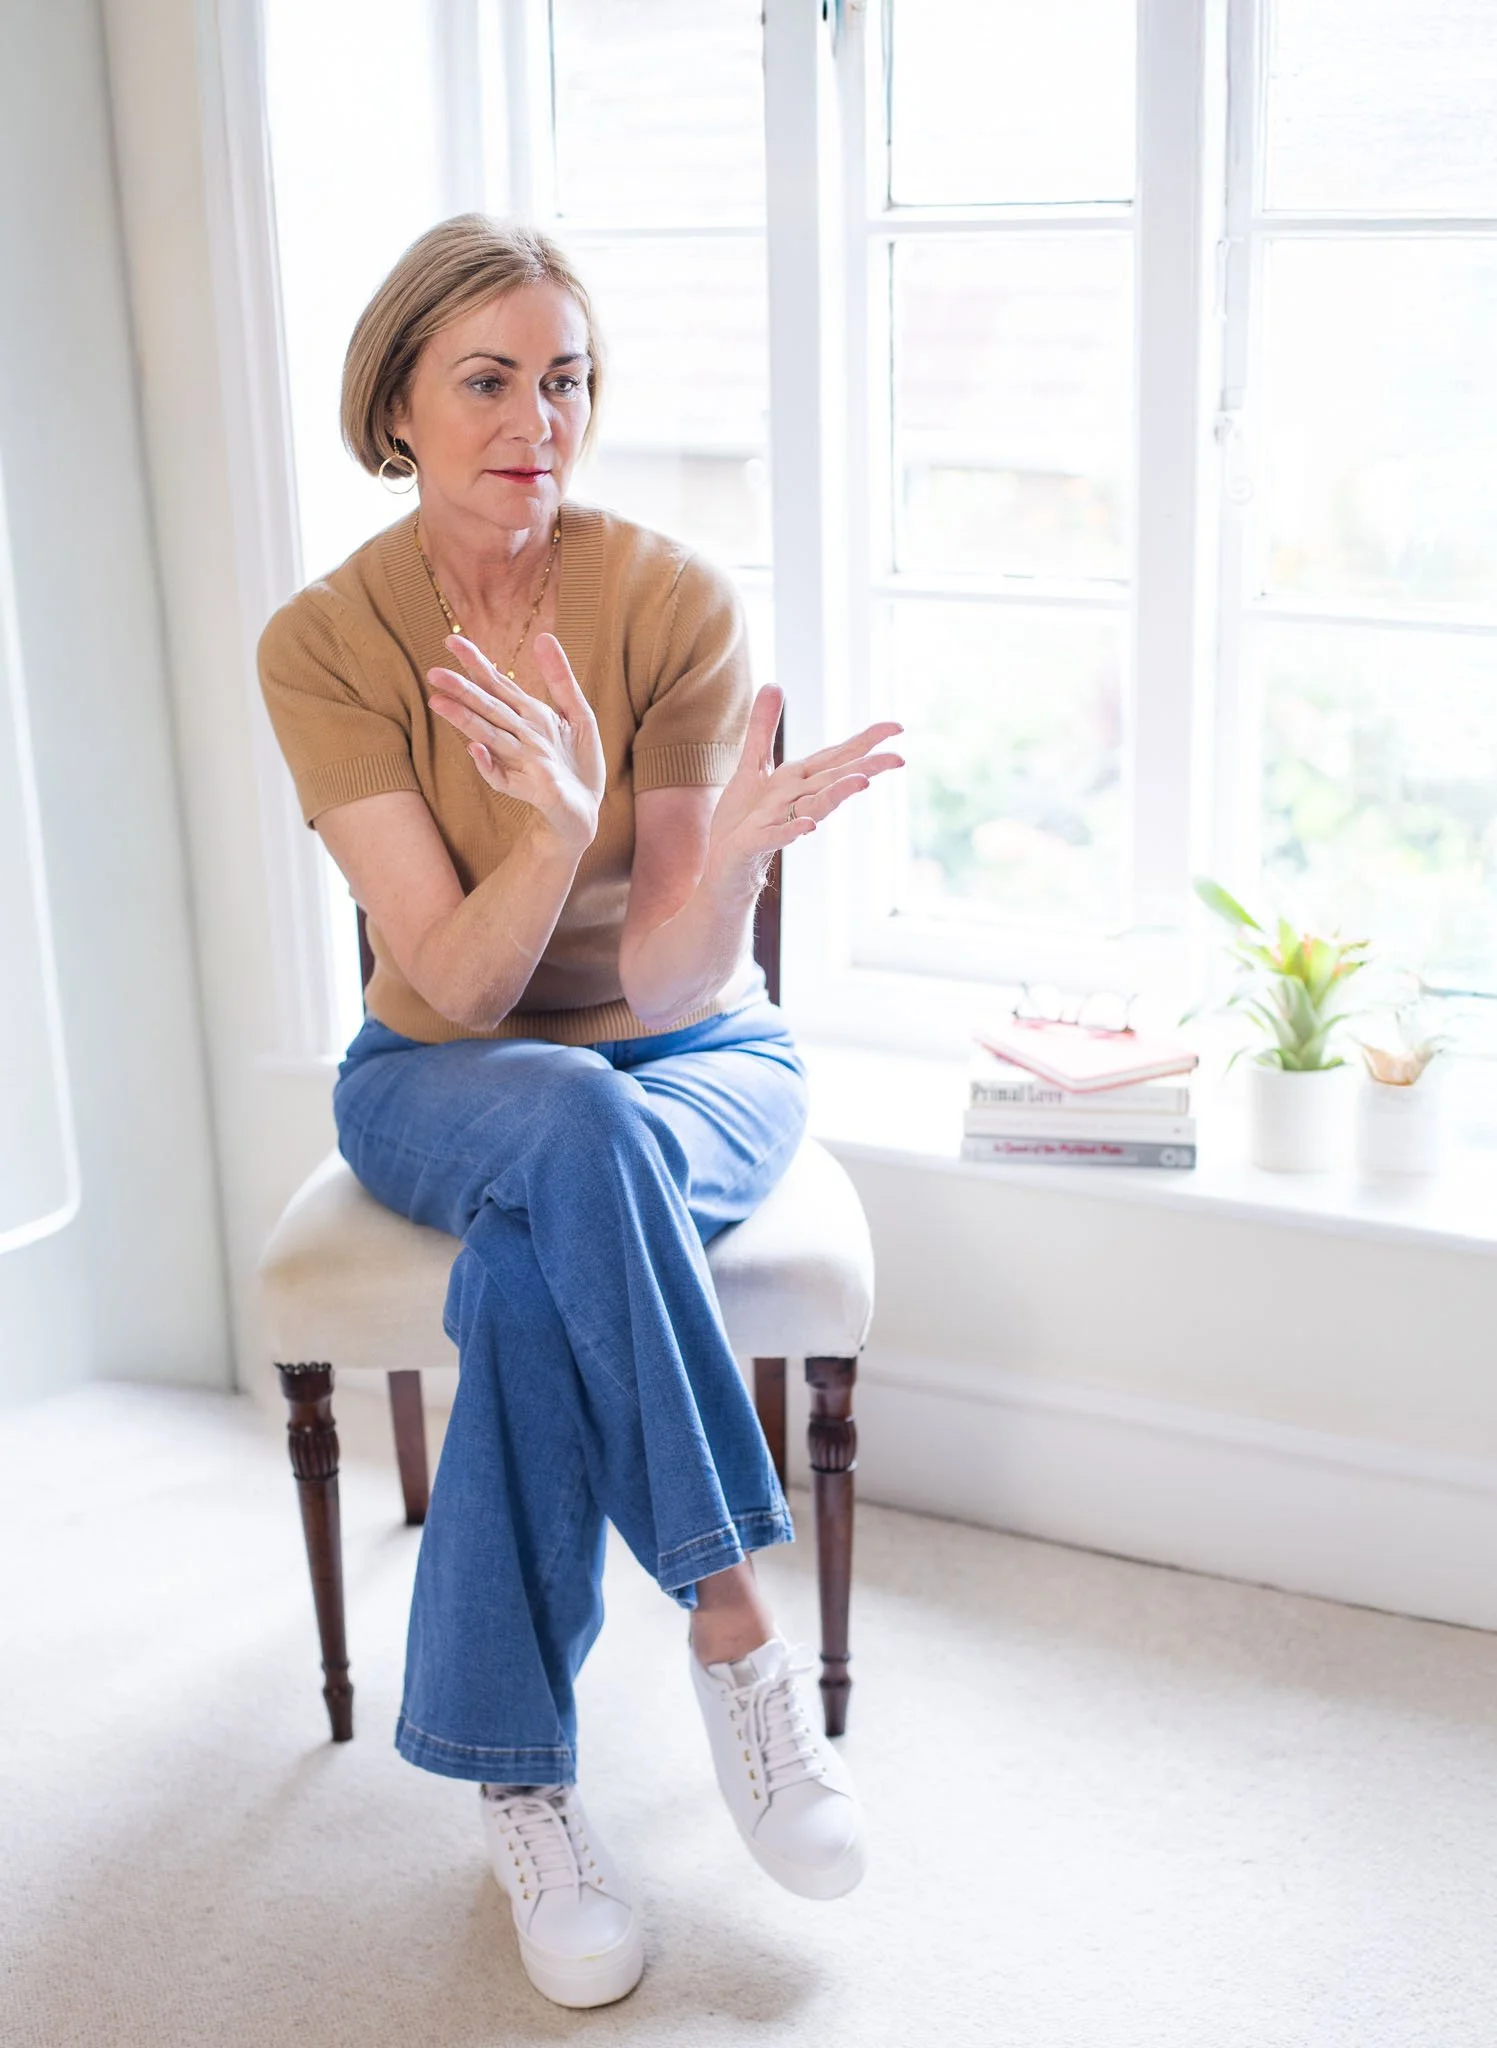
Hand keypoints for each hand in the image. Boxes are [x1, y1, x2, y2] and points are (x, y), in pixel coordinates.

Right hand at [426, 631, 604, 851]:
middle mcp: (519, 736)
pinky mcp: (527, 789)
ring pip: (489, 737)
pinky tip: (475, 750)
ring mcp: (519, 762)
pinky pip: (501, 778)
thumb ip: (560, 678)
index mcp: (529, 715)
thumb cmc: (579, 763)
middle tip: (433, 671)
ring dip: (465, 721)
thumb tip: (543, 637)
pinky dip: (488, 766)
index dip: (476, 663)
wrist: (587, 808)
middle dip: (461, 690)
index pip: (497, 684)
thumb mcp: (579, 714)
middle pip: (487, 708)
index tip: (452, 640)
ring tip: (439, 703)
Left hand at [706, 685, 903, 895]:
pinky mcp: (757, 842)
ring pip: (815, 805)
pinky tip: (810, 826)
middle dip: (866, 767)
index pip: (837, 756)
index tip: (897, 727)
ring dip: (838, 794)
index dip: (865, 741)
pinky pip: (777, 836)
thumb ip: (763, 726)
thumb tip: (775, 683)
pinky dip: (793, 830)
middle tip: (899, 758)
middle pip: (835, 779)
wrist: (725, 865)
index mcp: (798, 780)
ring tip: (863, 783)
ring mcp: (780, 821)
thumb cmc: (742, 820)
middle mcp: (796, 799)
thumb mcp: (751, 764)